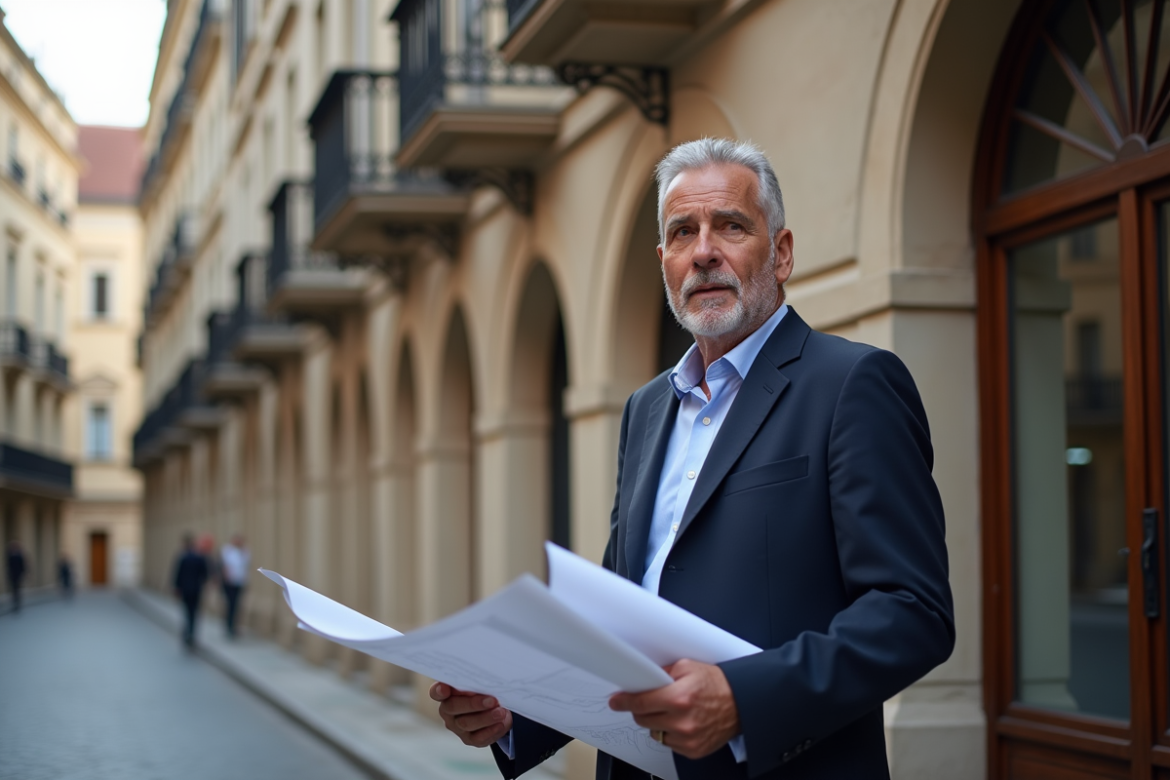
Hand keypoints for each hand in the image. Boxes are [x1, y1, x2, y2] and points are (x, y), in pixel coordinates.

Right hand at [430, 682, 513, 747]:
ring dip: (486, 718)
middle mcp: (448, 711)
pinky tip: (500, 723)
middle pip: (453, 707)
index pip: (436, 691)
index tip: (445, 688)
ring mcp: (456, 726)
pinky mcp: (469, 739)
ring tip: (501, 712)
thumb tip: (485, 680)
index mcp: (447, 693)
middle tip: (493, 700)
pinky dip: (491, 730)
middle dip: (474, 704)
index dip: (439, 690)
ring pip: (467, 723)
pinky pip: (478, 738)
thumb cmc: (485, 691)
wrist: (496, 709)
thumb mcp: (480, 684)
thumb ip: (477, 682)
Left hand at [608, 659, 740, 759]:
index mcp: (679, 697)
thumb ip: (662, 673)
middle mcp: (682, 721)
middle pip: (643, 719)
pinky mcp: (693, 750)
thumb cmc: (717, 684)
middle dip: (643, 709)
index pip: (641, 702)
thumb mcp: (688, 667)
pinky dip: (670, 733)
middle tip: (652, 701)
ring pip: (654, 732)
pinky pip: (668, 743)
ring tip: (673, 711)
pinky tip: (682, 722)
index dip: (624, 701)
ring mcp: (687, 739)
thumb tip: (642, 679)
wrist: (741, 703)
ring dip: (657, 722)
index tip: (616, 701)